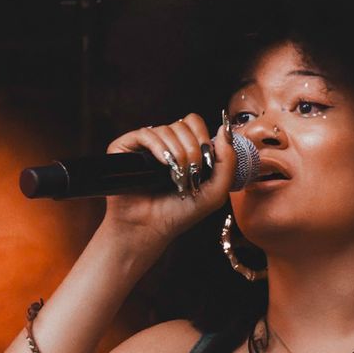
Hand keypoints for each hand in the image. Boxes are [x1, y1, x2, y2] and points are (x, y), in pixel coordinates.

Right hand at [98, 113, 234, 250]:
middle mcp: (164, 144)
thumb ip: (228, 161)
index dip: (203, 137)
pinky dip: (159, 147)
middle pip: (184, 124)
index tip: (205, 162)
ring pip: (167, 129)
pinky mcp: (125, 148)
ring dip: (177, 153)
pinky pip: (146, 134)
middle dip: (193, 149)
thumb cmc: (178, 213)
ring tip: (175, 176)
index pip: (195, 123)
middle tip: (190, 173)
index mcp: (183, 149)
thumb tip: (224, 130)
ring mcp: (144, 145)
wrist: (149, 229)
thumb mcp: (215, 191)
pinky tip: (163, 164)